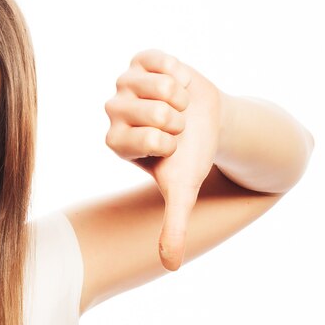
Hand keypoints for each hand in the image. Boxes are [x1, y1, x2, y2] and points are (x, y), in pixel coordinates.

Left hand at [105, 49, 222, 270]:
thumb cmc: (190, 157)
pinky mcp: (142, 61)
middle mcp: (115, 112)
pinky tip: (180, 83)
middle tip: (179, 125)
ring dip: (175, 95)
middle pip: (141, 110)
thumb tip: (171, 265)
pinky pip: (156, 58)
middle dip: (171, 120)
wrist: (210, 124)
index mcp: (116, 142)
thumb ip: (173, 226)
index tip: (172, 146)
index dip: (161, 141)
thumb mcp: (183, 191)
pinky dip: (175, 70)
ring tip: (180, 105)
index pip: (132, 139)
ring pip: (148, 84)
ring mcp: (126, 84)